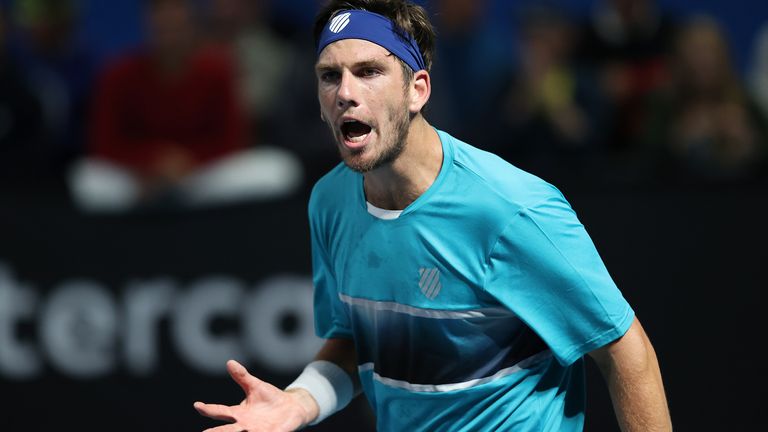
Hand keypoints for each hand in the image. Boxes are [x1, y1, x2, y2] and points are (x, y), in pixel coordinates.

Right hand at [194, 360, 318, 431]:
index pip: (220, 411)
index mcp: (238, 413)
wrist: (291, 408)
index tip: (197, 405)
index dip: (208, 409)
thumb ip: (242, 376)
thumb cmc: (271, 398)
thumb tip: (229, 362)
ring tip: (230, 431)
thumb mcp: (255, 386)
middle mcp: (244, 425)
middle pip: (226, 430)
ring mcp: (257, 431)